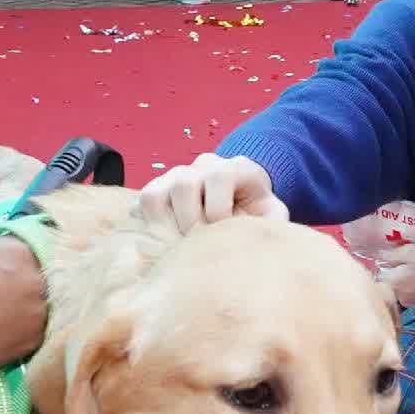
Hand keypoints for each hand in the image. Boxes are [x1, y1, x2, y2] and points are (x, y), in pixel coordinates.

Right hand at [0, 222, 50, 374]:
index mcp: (21, 250)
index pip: (30, 245)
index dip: (13, 255)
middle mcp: (38, 278)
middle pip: (38, 272)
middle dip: (20, 278)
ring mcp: (40, 310)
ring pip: (39, 300)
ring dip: (24, 302)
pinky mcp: (37, 338)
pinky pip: (35, 325)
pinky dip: (22, 325)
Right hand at [136, 153, 284, 233]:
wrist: (242, 208)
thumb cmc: (257, 216)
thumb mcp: (273, 218)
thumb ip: (273, 225)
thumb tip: (264, 242)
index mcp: (236, 168)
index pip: (219, 177)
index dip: (219, 211)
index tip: (224, 234)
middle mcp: (204, 165)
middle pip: (184, 183)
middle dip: (190, 222)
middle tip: (199, 247)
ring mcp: (177, 175)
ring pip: (156, 193)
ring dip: (166, 227)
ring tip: (181, 248)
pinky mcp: (158, 190)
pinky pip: (141, 203)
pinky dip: (149, 226)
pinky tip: (166, 245)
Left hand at [373, 241, 414, 310]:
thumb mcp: (413, 251)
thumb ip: (392, 254)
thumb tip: (378, 255)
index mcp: (393, 283)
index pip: (380, 270)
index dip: (387, 259)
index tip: (397, 251)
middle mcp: (399, 297)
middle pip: (391, 278)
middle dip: (398, 268)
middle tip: (412, 256)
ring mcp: (413, 303)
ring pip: (404, 285)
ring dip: (409, 276)